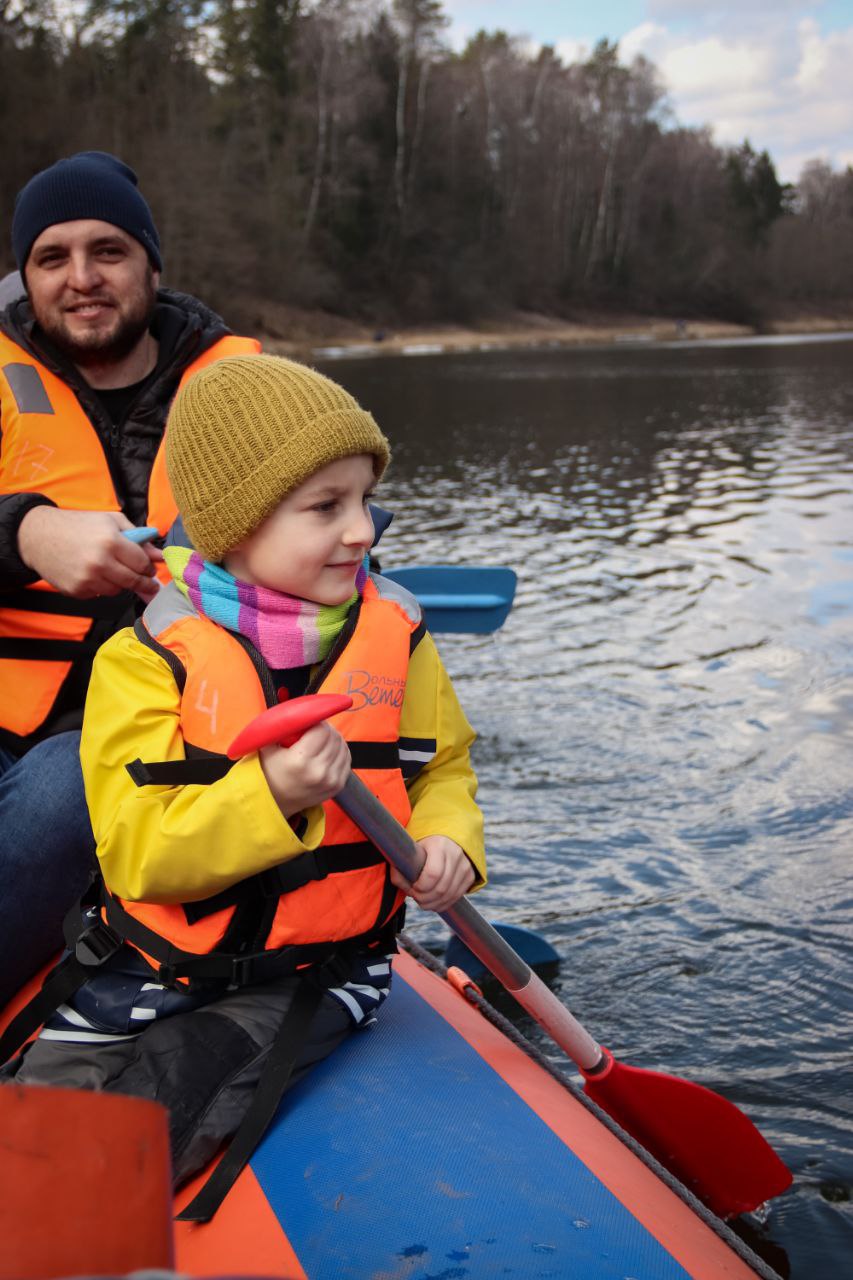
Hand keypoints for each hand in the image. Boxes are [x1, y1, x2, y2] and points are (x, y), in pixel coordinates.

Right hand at [17, 506, 162, 600]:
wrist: (38, 536)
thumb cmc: (77, 525)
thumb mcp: (110, 520)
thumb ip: (138, 536)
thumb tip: (159, 554)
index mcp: (110, 541)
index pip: (142, 563)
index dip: (149, 568)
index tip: (150, 569)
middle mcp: (99, 562)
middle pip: (133, 581)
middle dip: (144, 583)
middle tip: (149, 583)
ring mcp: (87, 579)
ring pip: (117, 590)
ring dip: (120, 583)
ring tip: (112, 570)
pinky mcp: (76, 590)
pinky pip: (99, 594)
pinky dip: (101, 586)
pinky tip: (92, 573)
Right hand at [259, 722, 350, 818]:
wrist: (273, 803)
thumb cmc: (268, 773)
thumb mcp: (267, 746)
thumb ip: (282, 727)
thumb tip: (299, 711)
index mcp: (300, 760)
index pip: (322, 730)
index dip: (317, 721)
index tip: (310, 722)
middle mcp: (318, 771)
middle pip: (334, 737)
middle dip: (326, 729)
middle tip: (315, 729)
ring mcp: (330, 780)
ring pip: (343, 747)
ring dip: (334, 739)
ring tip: (321, 740)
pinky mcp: (337, 786)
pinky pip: (347, 760)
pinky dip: (340, 751)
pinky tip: (328, 751)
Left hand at [391, 835, 474, 912]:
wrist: (448, 838)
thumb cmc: (425, 846)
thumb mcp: (412, 850)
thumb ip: (402, 866)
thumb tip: (399, 883)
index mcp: (439, 845)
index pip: (433, 874)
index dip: (420, 886)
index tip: (412, 886)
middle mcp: (456, 855)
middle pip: (441, 889)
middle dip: (424, 898)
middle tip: (415, 896)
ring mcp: (465, 866)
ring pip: (449, 896)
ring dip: (432, 904)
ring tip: (422, 901)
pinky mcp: (470, 876)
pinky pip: (456, 897)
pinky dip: (442, 904)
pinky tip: (432, 902)